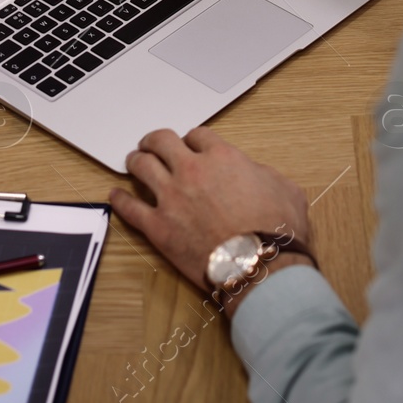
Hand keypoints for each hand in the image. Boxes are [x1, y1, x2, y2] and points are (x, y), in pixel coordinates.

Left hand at [109, 126, 312, 305]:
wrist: (260, 267)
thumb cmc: (277, 231)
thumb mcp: (286, 189)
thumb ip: (264, 173)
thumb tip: (255, 174)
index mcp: (222, 157)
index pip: (197, 135)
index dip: (193, 140)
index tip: (191, 147)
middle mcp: (192, 170)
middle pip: (161, 141)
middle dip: (155, 141)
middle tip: (152, 145)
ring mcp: (171, 198)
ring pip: (141, 166)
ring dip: (135, 161)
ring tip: (134, 162)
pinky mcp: (157, 227)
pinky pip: (129, 207)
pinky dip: (120, 199)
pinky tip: (116, 195)